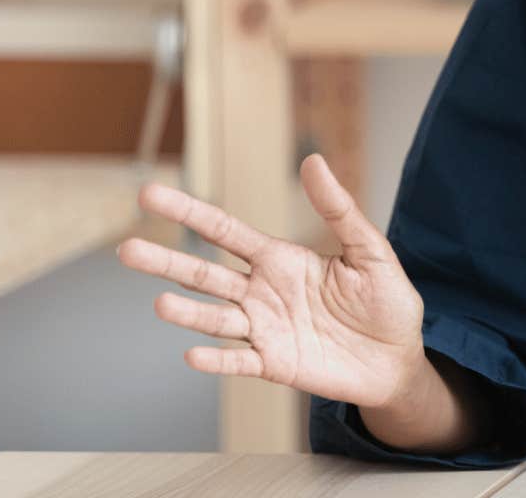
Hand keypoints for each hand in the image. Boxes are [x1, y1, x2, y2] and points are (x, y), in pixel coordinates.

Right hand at [116, 153, 428, 410]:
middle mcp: (262, 292)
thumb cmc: (386, 301)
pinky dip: (216, 361)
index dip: (189, 212)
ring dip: (188, 313)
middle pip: (204, 274)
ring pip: (215, 318)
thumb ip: (339, 210)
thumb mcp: (369, 250)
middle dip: (167, 262)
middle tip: (126, 250)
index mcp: (280, 258)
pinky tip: (194, 356)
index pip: (224, 231)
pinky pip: (238, 362)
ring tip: (161, 305)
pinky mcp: (274, 364)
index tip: (150, 195)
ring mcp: (264, 329)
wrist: (399, 359)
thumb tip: (314, 161)